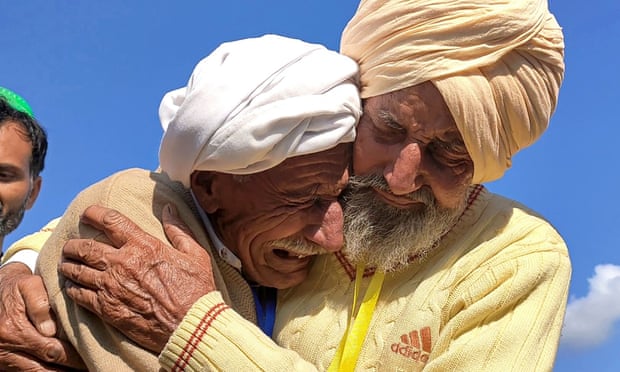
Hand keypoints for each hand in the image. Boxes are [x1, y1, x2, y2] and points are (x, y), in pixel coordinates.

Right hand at [0, 262, 84, 370]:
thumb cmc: (17, 288)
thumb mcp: (29, 286)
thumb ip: (40, 304)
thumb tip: (50, 329)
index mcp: (13, 329)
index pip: (50, 350)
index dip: (72, 358)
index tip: (90, 358)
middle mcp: (5, 348)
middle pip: (43, 369)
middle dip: (68, 369)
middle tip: (89, 367)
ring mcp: (3, 358)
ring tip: (80, 369)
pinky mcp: (3, 363)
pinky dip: (46, 371)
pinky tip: (63, 368)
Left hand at [60, 204, 215, 352]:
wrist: (191, 326)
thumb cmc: (197, 290)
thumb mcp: (195, 254)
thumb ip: (179, 230)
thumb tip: (168, 209)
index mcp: (144, 246)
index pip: (110, 221)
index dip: (94, 214)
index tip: (87, 214)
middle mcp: (123, 263)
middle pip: (85, 247)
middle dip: (74, 244)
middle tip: (71, 245)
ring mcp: (111, 287)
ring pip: (77, 270)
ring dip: (69, 265)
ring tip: (67, 264)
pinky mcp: (106, 309)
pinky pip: (79, 295)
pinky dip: (72, 289)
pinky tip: (72, 287)